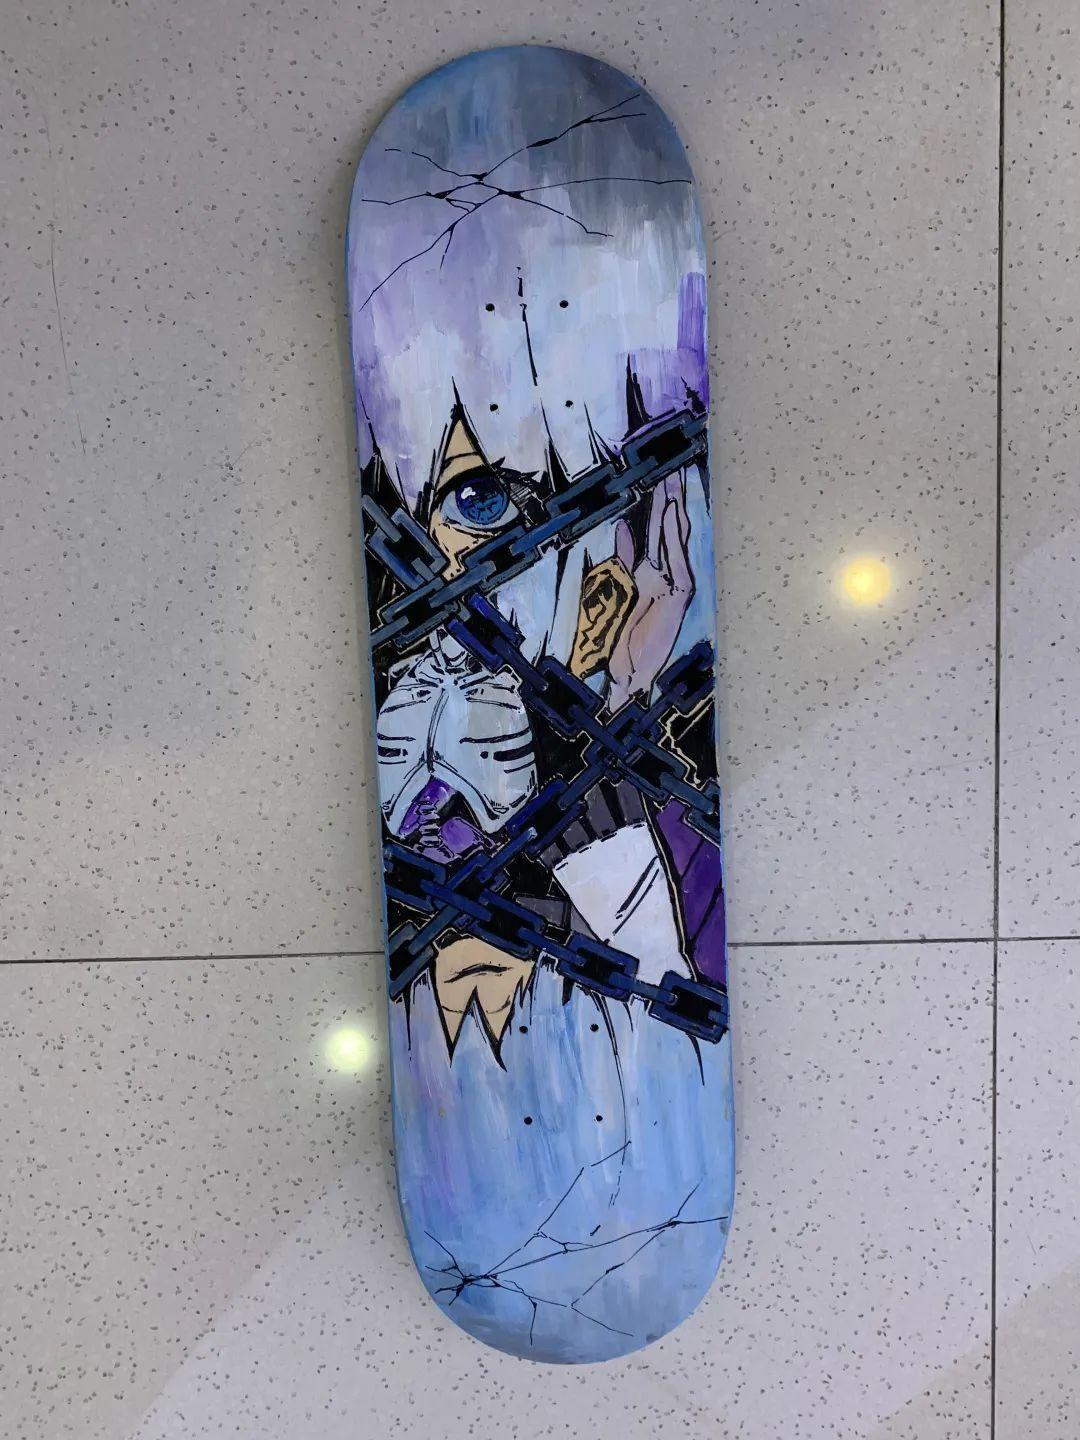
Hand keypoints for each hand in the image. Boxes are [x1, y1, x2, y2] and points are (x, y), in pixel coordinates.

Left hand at [606, 469, 693, 709]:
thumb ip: (623, 557)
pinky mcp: (680, 595)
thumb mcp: (616, 588)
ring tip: (673, 481)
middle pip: (665, 528)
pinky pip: (678, 559)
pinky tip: (674, 515)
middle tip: (670, 467)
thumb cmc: (622, 636)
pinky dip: (675, 537)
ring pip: (673, 538)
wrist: (630, 672)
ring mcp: (674, 582)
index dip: (654, 502)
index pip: (652, 528)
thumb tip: (624, 526)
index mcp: (648, 569)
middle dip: (667, 499)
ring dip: (674, 510)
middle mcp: (663, 572)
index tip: (655, 474)